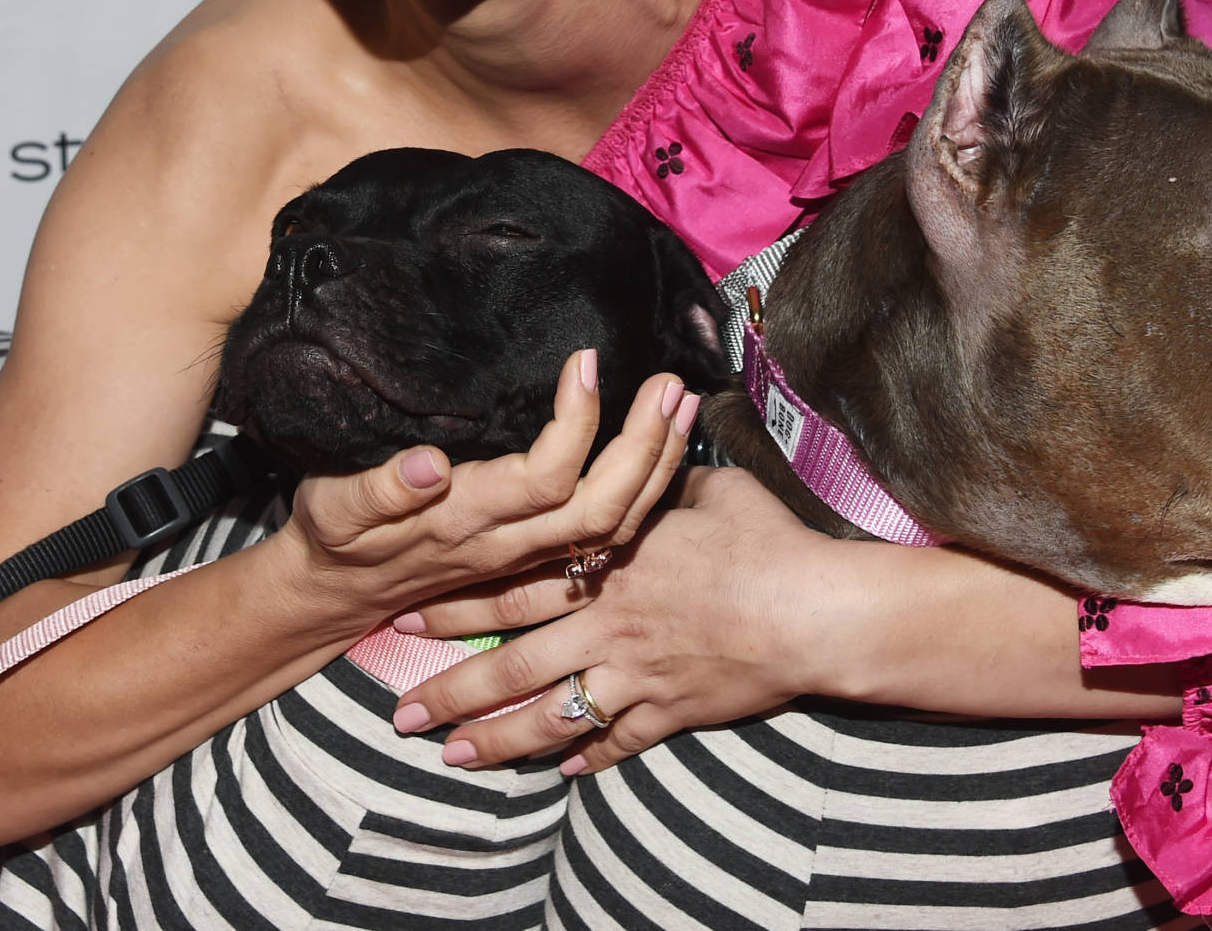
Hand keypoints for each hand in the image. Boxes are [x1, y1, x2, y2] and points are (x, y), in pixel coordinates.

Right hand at [275, 350, 696, 633]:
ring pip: (617, 524)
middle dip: (644, 446)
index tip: (585, 362)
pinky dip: (648, 488)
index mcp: (465, 520)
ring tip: (682, 404)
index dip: (577, 424)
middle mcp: (508, 542)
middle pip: (602, 508)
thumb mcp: (335, 508)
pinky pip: (610, 530)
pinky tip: (664, 446)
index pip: (545, 478)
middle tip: (668, 383)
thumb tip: (429, 465)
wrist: (338, 596)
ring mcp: (529, 553)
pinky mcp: (537, 553)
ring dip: (657, 466)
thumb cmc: (336, 537)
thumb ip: (380, 489)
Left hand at [388, 465, 839, 772]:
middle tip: (400, 711)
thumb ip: (662, 480)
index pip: (510, 586)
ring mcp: (635, 675)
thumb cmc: (763, 540)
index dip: (454, 601)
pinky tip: (559, 771)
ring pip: (549, 717)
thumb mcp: (707, 489)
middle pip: (510, 662)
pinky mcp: (670, 712)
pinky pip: (618, 742)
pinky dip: (587, 758)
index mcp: (605, 565)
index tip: (406, 609)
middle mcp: (606, 625)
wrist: (811, 612)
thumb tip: (655, 440)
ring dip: (495, 740)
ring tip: (452, 757)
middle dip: (450, 689)